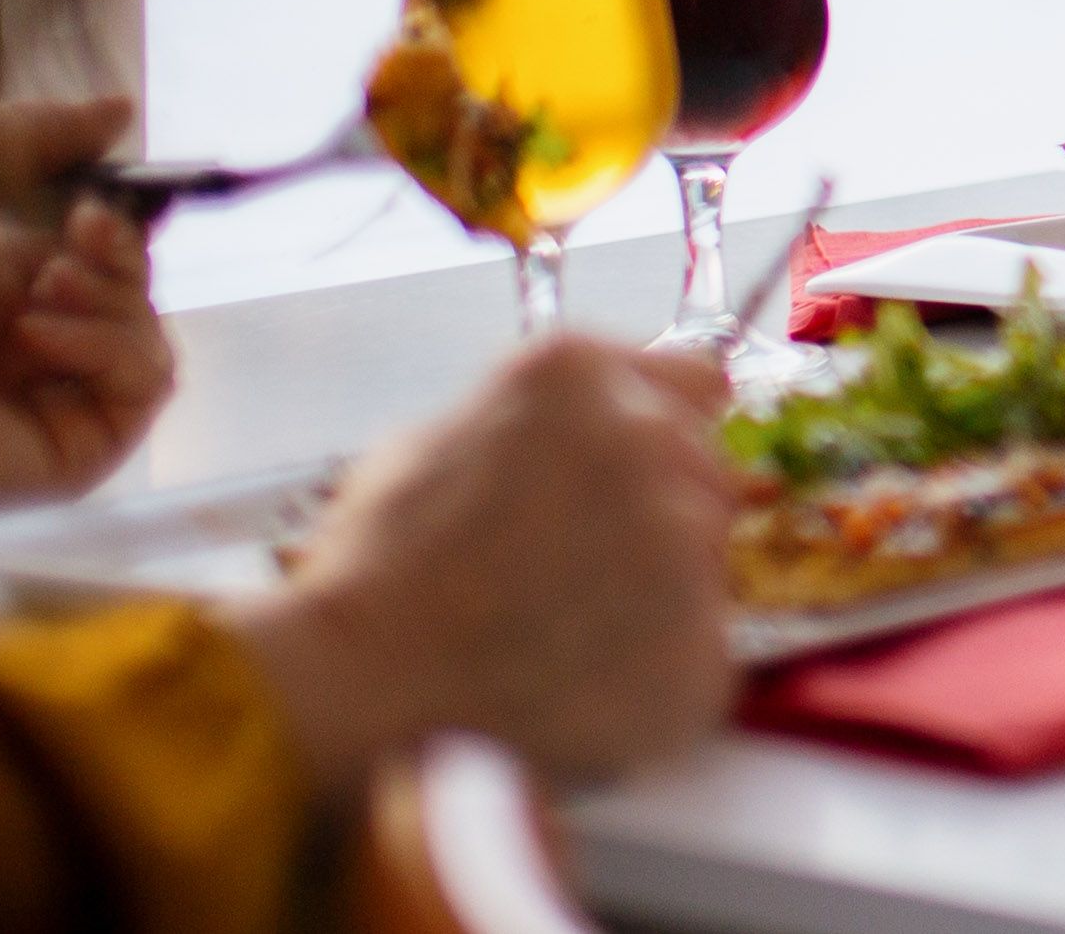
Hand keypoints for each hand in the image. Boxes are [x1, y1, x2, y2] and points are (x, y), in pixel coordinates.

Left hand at [0, 97, 173, 509]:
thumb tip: (120, 107)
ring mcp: (50, 402)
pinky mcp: (71, 452)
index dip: (114, 228)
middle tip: (78, 233)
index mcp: (1, 291)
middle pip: (133, 294)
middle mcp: (29, 348)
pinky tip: (40, 337)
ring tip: (44, 292)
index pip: (101, 260)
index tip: (91, 205)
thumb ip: (35, 134)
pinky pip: (140, 389)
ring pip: (145, 339)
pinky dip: (110, 350)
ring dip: (113, 300)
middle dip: (118, 254)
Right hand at [232, 338, 739, 791]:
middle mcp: (646, 438)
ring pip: (708, 558)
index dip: (667, 431)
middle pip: (704, 472)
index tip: (638, 475)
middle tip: (576, 573)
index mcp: (580, 376)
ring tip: (566, 635)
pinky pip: (703, 646)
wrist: (356, 687)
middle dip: (657, 515)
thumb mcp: (434, 442)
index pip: (695, 382)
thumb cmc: (372, 574)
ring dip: (662, 591)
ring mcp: (681, 537)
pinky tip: (586, 684)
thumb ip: (535, 424)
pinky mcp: (696, 637)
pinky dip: (659, 668)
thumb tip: (581, 435)